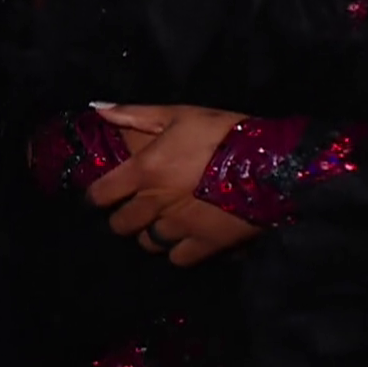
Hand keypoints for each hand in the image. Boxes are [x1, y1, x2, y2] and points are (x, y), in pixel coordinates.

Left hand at [88, 104, 260, 265]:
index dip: (97, 196)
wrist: (270, 161)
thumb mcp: (178, 114)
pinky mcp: (206, 245)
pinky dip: (178, 251)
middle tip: (138, 208)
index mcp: (143, 172)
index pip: (100, 195)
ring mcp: (179, 227)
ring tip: (163, 223)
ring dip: (150, 234)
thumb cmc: (221, 132)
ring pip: (147, 243)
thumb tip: (97, 108)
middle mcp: (154, 204)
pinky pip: (177, 258)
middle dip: (125, 217)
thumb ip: (134, 114)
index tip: (103, 195)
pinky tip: (186, 238)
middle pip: (120, 225)